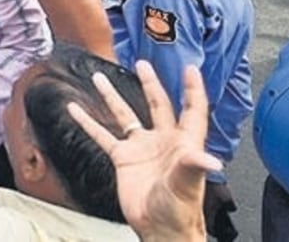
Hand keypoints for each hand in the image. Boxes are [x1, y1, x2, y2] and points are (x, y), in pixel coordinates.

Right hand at [67, 62, 219, 241]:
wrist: (160, 229)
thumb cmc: (180, 211)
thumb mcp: (187, 185)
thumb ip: (194, 167)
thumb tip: (212, 160)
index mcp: (184, 142)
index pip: (191, 110)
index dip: (193, 90)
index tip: (190, 69)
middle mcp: (163, 141)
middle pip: (157, 105)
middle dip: (151, 83)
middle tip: (142, 64)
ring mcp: (141, 149)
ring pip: (126, 115)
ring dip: (112, 97)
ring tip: (99, 78)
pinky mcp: (123, 160)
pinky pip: (103, 136)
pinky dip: (88, 123)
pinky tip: (76, 110)